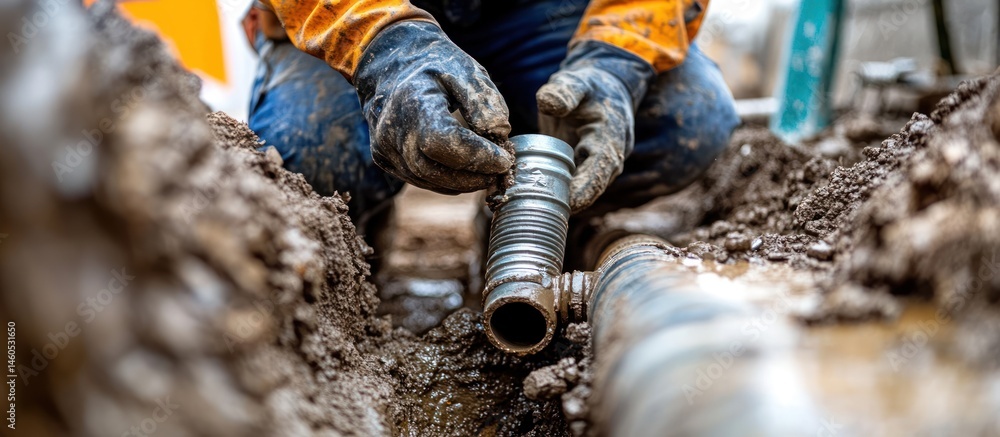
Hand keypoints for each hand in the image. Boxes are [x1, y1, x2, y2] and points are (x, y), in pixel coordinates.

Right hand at [354, 21, 513, 193]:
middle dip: (473, 176)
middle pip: (433, 168)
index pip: (442, 140)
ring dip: (463, 183)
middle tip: (501, 172)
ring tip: (489, 174)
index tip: (505, 160)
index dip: (476, 156)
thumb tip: (499, 135)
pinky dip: (447, 181)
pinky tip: (466, 172)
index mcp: (413, 100)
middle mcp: (392, 128)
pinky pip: (420, 179)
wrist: (393, 65)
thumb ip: (484, 101)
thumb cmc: (435, 66)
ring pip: (427, 179)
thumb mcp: (466, 70)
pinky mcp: (385, 158)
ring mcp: (384, 147)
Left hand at [537, 41, 654, 212]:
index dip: (584, 190)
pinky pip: (577, 186)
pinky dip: (560, 193)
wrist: (603, 87)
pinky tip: (535, 198)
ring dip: (564, 200)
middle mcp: (610, 157)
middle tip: (540, 210)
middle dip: (571, 202)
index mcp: (610, 139)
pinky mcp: (587, 168)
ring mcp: (600, 165)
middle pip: (593, 188)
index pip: (600, 172)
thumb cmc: (588, 85)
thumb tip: (547, 102)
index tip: (565, 203)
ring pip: (585, 190)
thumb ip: (564, 91)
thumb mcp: (576, 81)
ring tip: (535, 208)